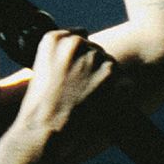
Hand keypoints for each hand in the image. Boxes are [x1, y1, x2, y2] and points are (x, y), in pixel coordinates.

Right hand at [6, 23, 115, 163]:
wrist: (46, 128)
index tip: (71, 74)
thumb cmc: (39, 106)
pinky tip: (101, 104)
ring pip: (110, 64)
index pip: (79, 36)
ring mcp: (94, 56)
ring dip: (105, 80)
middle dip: (91, 68)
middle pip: (95, 50)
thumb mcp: (41, 71)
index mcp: (54, 40)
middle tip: (78, 91)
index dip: (77, 58)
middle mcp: (75, 43)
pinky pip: (124, 81)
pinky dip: (119, 93)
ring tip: (88, 99)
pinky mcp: (110, 73)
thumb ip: (61, 54)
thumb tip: (85, 42)